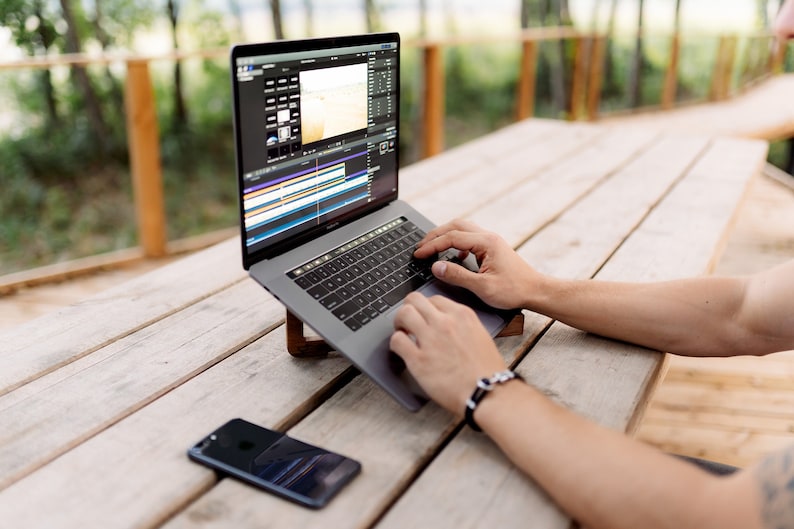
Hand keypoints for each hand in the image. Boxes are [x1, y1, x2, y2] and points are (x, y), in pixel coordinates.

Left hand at [390, 292, 505, 414]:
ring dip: (399, 323)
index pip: (434, 299)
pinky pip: (396, 340)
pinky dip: (395, 343)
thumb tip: (447, 326)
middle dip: (408, 309)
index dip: (425, 308)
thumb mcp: (480, 336)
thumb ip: (462, 326)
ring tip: (403, 334)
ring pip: (403, 314)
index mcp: (462, 315)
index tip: (424, 317)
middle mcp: (445, 322)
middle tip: (408, 322)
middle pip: (414, 299)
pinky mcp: (418, 359)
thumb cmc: (487, 371)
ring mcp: (430, 339)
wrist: (487, 392)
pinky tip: (401, 350)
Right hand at [415, 219, 537, 309]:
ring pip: (462, 228)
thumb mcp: (482, 287)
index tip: (418, 254)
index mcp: (486, 243)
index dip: (432, 245)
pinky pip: (469, 237)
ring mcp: (491, 240)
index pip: (451, 237)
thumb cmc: (514, 290)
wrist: (535, 291)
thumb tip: (436, 267)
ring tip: (431, 247)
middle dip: (435, 235)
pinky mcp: (492, 247)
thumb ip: (457, 275)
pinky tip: (453, 255)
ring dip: (445, 235)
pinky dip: (456, 242)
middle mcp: (488, 237)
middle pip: (455, 226)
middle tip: (420, 247)